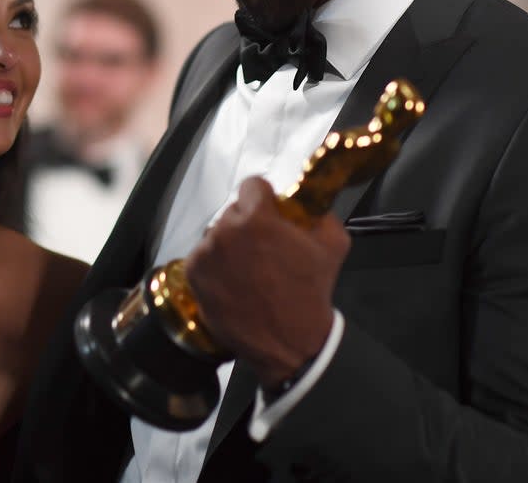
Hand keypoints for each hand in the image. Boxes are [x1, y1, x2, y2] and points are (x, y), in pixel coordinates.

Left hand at [184, 176, 350, 389]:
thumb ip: (321, 215)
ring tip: (248, 269)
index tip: (271, 214)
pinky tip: (233, 280)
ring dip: (231, 244)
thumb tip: (308, 207)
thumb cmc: (311, 293)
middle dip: (248, 223)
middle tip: (263, 248)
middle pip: (234, 211)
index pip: (253, 185)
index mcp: (257, 216)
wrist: (289, 341)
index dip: (265, 199)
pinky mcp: (193, 273)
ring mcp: (206, 252)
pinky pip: (203, 256)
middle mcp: (225, 229)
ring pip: (217, 234)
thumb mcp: (333, 245)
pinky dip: (215, 264)